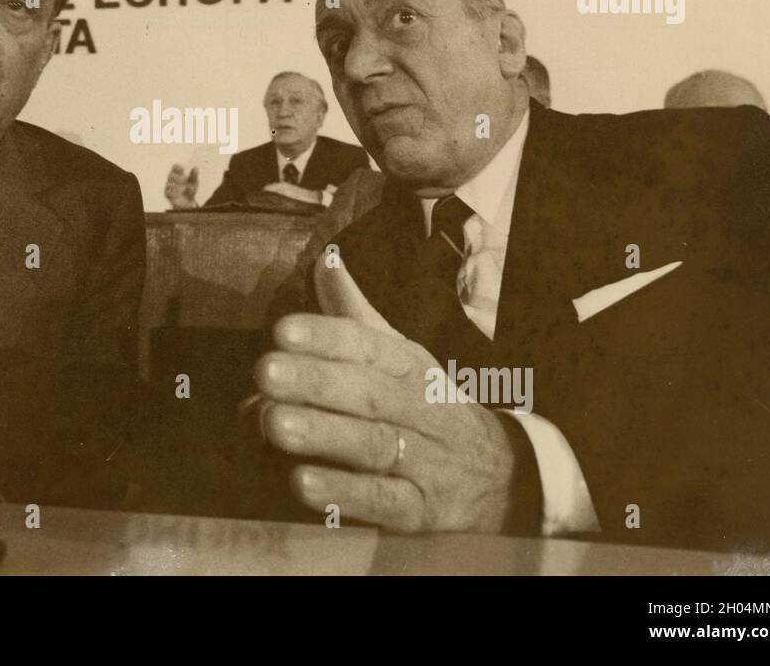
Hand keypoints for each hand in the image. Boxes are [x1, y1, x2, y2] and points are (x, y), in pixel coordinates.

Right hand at [164, 164, 198, 208]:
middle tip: (184, 179)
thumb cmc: (190, 190)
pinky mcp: (167, 194)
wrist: (188, 203)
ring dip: (177, 185)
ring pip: (169, 184)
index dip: (177, 167)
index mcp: (177, 174)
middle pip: (171, 175)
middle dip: (178, 177)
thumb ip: (194, 176)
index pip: (175, 167)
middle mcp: (171, 179)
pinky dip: (174, 192)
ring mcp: (168, 187)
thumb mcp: (194, 183)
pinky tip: (179, 192)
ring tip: (183, 188)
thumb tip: (196, 168)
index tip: (183, 169)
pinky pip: (168, 192)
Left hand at [255, 312, 515, 533]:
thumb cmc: (427, 406)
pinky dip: (344, 493)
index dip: (326, 337)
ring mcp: (424, 460)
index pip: (369, 345)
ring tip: (272, 424)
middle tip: (264, 371)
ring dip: (321, 434)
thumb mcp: (400, 355)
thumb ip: (355, 312)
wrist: (505, 474)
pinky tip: (301, 484)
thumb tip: (324, 260)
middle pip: (367, 392)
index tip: (283, 330)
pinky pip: (383, 501)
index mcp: (409, 364)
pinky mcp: (421, 510)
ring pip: (372, 444)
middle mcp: (419, 407)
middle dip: (314, 381)